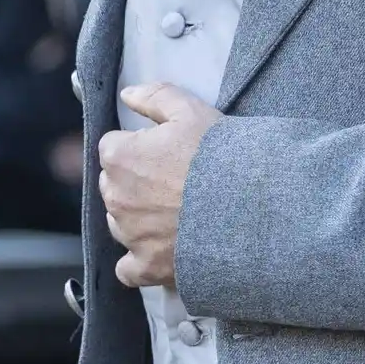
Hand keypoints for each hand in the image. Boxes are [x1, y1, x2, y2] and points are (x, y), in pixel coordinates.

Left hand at [103, 83, 219, 288]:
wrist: (251, 207)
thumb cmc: (220, 156)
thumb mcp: (190, 111)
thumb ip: (154, 96)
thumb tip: (127, 94)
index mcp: (120, 157)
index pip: (113, 148)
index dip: (139, 147)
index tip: (163, 153)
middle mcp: (116, 197)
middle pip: (114, 186)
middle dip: (135, 183)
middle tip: (172, 183)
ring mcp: (131, 235)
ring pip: (121, 224)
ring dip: (138, 219)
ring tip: (175, 214)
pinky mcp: (148, 266)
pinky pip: (128, 269)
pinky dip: (139, 263)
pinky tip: (157, 253)